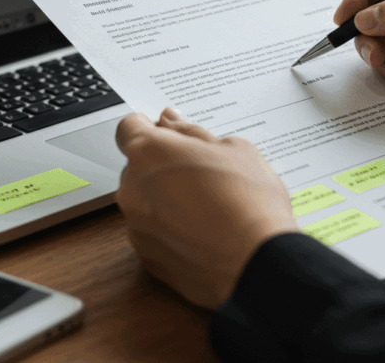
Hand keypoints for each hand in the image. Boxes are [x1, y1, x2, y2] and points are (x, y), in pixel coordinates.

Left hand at [115, 108, 298, 308]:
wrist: (256, 262)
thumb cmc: (250, 203)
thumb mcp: (232, 148)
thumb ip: (192, 133)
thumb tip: (171, 122)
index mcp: (149, 152)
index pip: (128, 127)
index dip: (150, 128)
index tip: (169, 134)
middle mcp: (132, 189)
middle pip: (138, 167)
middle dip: (164, 166)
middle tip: (204, 173)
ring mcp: (136, 227)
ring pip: (146, 202)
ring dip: (168, 199)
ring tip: (210, 207)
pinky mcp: (146, 258)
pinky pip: (154, 233)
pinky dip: (172, 229)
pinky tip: (205, 232)